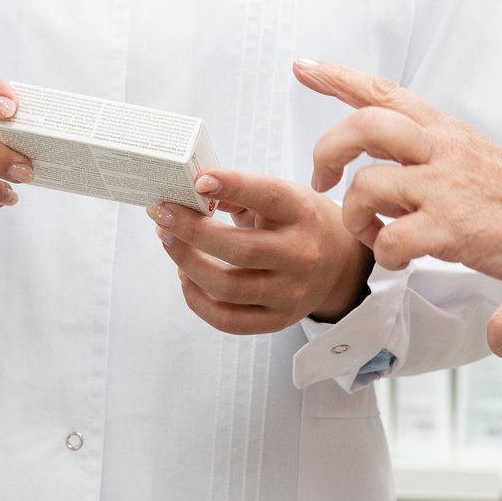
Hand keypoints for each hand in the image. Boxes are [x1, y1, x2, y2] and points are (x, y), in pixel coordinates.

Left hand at [152, 169, 374, 335]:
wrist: (339, 263)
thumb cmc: (299, 223)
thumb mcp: (283, 196)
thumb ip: (240, 193)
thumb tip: (191, 192)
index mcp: (303, 214)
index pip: (268, 197)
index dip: (232, 186)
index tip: (198, 180)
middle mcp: (302, 255)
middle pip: (239, 249)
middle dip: (191, 231)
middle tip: (162, 215)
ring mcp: (291, 293)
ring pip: (227, 287)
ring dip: (187, 264)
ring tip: (169, 242)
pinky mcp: (277, 320)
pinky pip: (227, 320)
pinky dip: (196, 299)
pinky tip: (185, 276)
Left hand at [298, 59, 501, 294]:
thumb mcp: (479, 159)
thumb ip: (434, 154)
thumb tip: (392, 160)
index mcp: (448, 132)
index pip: (384, 92)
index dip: (338, 77)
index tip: (304, 68)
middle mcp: (444, 151)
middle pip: (364, 125)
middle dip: (327, 150)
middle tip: (320, 178)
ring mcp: (447, 189)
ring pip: (367, 185)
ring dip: (355, 216)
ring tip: (372, 233)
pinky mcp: (453, 230)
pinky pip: (391, 240)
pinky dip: (383, 254)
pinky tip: (398, 257)